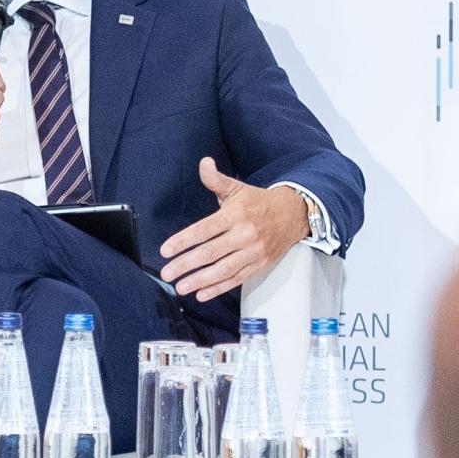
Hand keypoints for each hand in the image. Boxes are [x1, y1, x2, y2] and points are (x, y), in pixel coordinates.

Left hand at [158, 158, 311, 301]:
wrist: (293, 215)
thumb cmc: (258, 202)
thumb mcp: (238, 188)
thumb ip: (216, 180)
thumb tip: (204, 163)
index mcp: (235, 215)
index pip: (204, 230)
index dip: (183, 241)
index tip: (166, 250)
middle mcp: (244, 235)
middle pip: (210, 253)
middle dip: (186, 264)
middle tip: (166, 273)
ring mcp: (253, 253)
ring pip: (222, 270)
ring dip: (199, 281)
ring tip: (180, 287)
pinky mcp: (259, 265)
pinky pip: (236, 279)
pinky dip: (218, 288)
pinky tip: (201, 293)